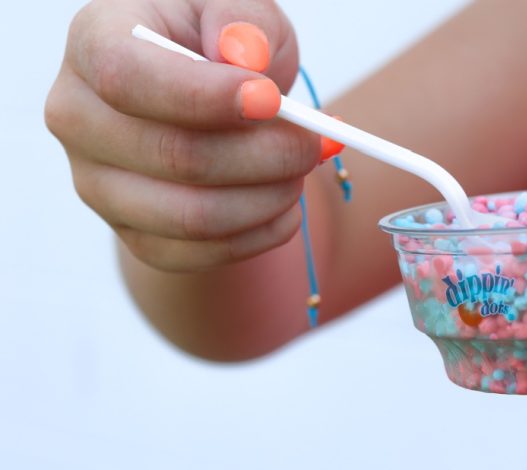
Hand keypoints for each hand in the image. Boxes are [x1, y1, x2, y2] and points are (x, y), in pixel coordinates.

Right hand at [45, 0, 319, 271]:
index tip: (271, 100)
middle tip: (314, 141)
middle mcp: (79, 119)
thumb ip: (241, 22)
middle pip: (174, 156)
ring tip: (302, 169)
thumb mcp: (237, 9)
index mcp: (93, 44)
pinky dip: (258, 235)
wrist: (209, 104)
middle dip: (265, 154)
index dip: (204, 96)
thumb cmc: (220, 45)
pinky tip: (286, 207)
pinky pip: (197, 254)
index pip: (127, 78)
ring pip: (191, 216)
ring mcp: (98, 184)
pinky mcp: (132, 232)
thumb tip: (246, 57)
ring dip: (268, 198)